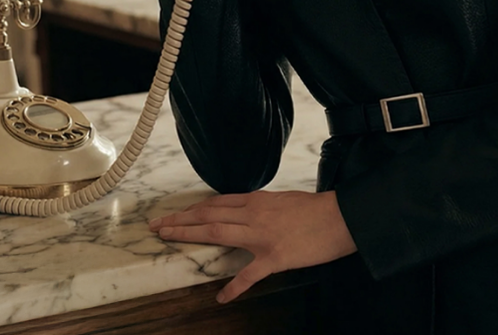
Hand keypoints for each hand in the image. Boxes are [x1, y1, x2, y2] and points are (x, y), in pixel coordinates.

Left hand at [148, 190, 356, 303]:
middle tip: (157, 226)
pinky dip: (234, 287)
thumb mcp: (282, 201)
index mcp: (256, 200)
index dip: (190, 210)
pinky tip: (221, 297)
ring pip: (218, 232)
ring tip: (169, 240)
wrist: (340, 218)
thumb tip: (241, 212)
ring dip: (191, 235)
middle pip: (208, 214)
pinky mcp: (275, 257)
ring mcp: (262, 235)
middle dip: (180, 220)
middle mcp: (254, 214)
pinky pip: (249, 274)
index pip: (215, 203)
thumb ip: (259, 207)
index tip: (171, 215)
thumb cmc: (315, 209)